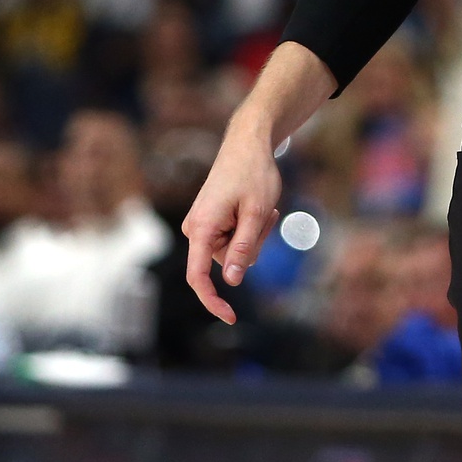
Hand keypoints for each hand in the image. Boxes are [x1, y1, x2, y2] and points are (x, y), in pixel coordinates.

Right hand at [182, 119, 284, 325]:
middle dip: (253, 247)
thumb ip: (244, 249)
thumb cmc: (254, 174)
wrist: (247, 144)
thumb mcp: (256, 214)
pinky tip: (257, 207)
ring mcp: (203, 225)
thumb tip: (231, 281)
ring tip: (261, 207)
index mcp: (201, 228)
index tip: (231, 318)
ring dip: (255, 235)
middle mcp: (195, 229)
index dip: (213, 300)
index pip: (197, 276)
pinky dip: (251, 228)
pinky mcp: (211, 222)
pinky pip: (234, 239)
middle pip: (227, 262)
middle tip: (267, 216)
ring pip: (235, 251)